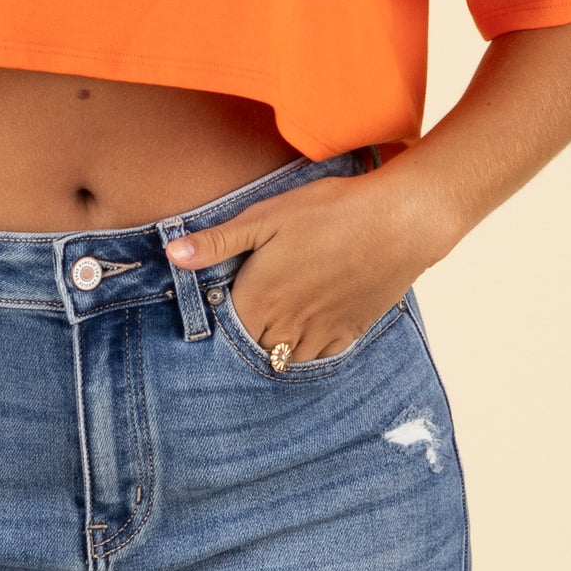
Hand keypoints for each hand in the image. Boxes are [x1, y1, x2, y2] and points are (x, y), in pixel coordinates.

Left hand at [164, 167, 454, 363]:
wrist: (399, 221)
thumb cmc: (329, 211)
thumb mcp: (266, 216)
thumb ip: (218, 241)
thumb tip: (172, 255)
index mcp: (259, 300)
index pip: (224, 332)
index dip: (218, 322)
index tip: (216, 310)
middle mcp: (287, 326)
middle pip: (253, 350)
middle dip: (243, 341)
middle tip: (242, 319)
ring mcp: (321, 333)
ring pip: (285, 360)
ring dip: (273, 349)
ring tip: (269, 329)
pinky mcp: (351, 331)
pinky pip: (320, 358)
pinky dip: (307, 353)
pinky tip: (304, 335)